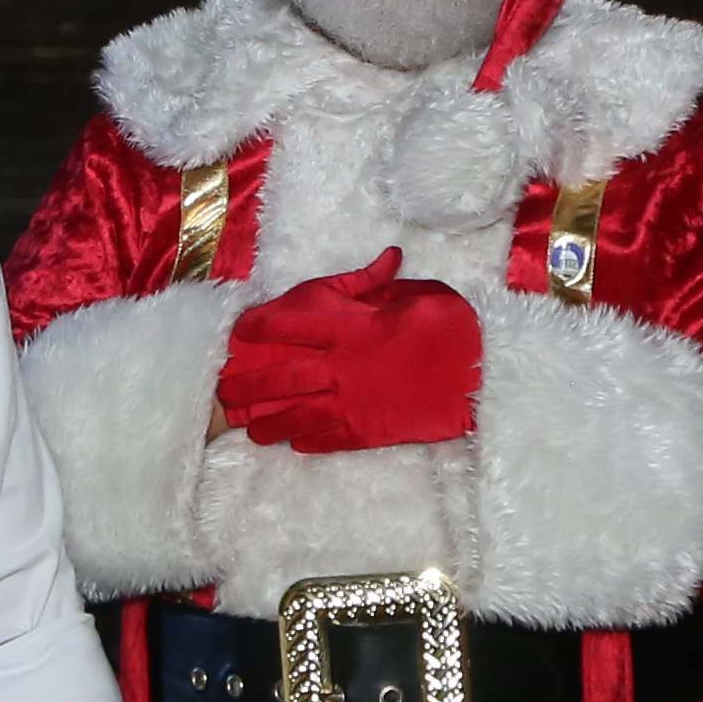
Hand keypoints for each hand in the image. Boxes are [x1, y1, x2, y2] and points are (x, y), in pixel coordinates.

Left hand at [214, 251, 484, 452]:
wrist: (479, 373)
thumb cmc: (449, 325)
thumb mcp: (414, 293)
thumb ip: (382, 284)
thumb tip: (384, 258)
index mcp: (346, 326)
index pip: (285, 323)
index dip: (257, 327)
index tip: (239, 331)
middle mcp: (339, 365)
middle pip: (278, 377)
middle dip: (245, 385)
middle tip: (223, 391)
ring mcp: (350, 401)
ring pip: (293, 416)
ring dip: (266, 423)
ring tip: (248, 428)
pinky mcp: (366, 430)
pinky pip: (324, 439)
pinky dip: (304, 441)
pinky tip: (292, 443)